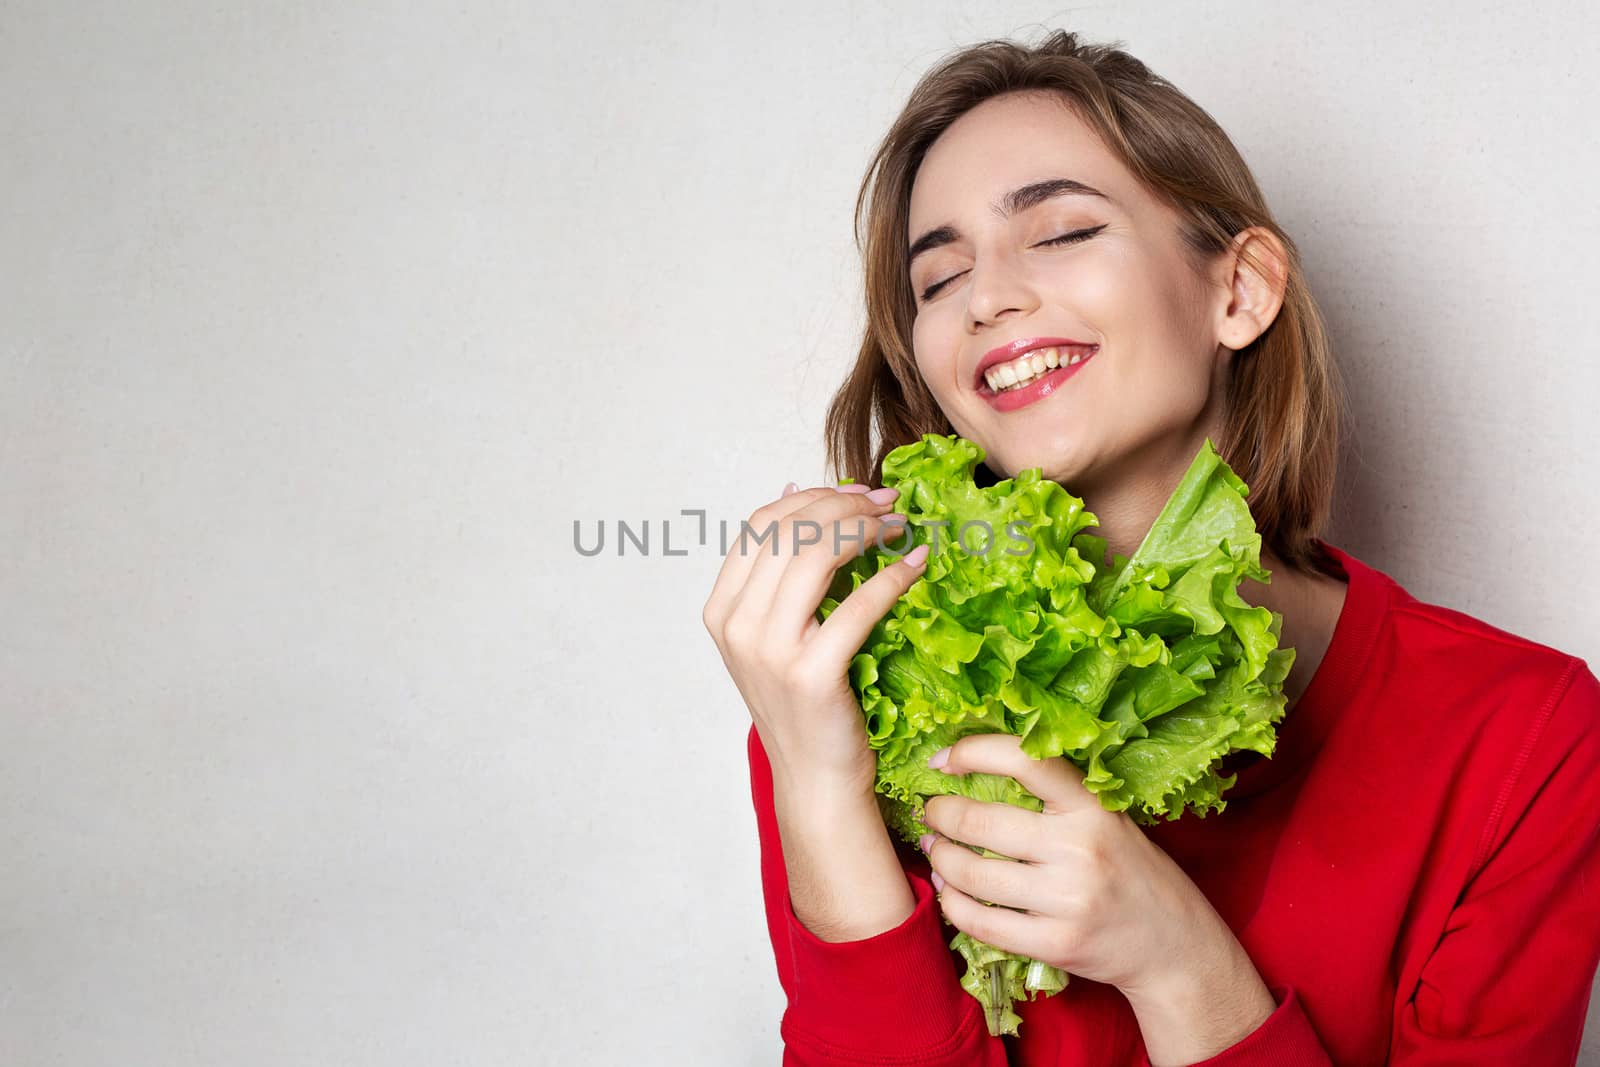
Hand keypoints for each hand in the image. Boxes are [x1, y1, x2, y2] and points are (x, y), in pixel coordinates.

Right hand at [701, 481, 928, 799]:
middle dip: (845, 506)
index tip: (857, 494)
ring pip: (816, 555)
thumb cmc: (803, 703)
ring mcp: (769, 651)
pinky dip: (891, 577)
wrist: (814, 778)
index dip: (813, 497)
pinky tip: (915, 566)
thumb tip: (795, 488)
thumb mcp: (776, 631)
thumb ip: (780, 569)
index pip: (761, 524)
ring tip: (900, 527)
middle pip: (790, 531)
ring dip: (865, 529)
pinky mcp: (810, 674)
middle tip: (889, 505)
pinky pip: (857, 605)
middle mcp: (736, 626)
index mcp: (722, 609)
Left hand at [918, 734, 1274, 1060]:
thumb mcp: (1106, 819)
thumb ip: (1055, 799)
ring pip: (973, 876)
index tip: (942, 760)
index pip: (1025, 759)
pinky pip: (981, 923)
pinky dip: (953, 904)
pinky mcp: (1055, 944)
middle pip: (981, 822)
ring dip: (940, 858)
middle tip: (929, 811)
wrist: (1174, 945)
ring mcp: (1067, 900)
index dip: (973, 751)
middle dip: (940, 814)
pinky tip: (949, 891)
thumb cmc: (1130, 871)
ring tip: (935, 849)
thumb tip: (973, 771)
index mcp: (1093, 807)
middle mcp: (1080, 849)